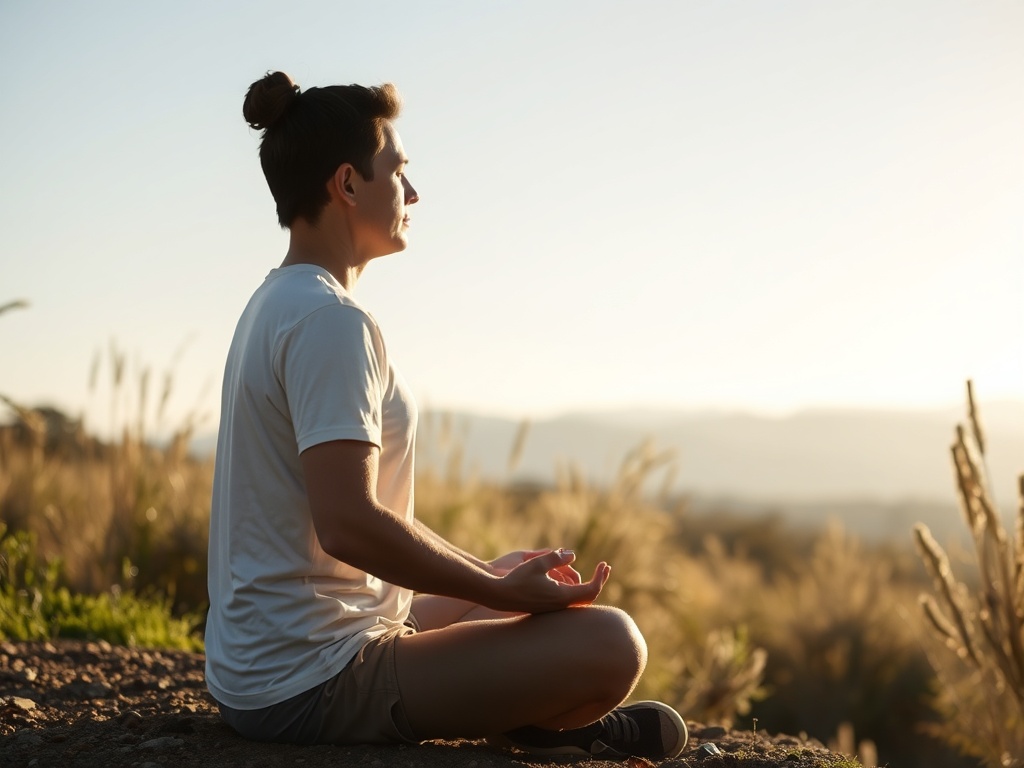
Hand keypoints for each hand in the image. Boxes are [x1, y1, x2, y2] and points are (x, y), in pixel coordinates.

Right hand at [486, 549, 609, 613]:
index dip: (601, 577)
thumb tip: (572, 555)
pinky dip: (577, 590)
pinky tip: (574, 580)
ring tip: (593, 572)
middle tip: (605, 568)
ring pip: (579, 601)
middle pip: (589, 597)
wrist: (499, 596)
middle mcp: (560, 606)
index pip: (591, 589)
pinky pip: (570, 602)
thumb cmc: (517, 579)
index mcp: (562, 596)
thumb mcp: (538, 563)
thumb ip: (557, 558)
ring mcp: (554, 609)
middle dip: (599, 581)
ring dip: (588, 585)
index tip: (604, 564)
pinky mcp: (547, 608)